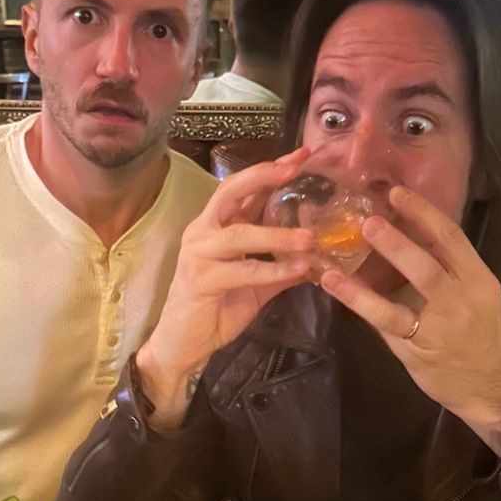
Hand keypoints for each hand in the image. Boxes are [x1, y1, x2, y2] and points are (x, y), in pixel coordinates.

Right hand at [138, 149, 313, 424]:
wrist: (183, 344)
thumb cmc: (216, 309)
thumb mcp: (257, 283)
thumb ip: (281, 263)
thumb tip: (317, 253)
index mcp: (216, 226)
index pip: (242, 189)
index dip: (270, 170)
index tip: (301, 156)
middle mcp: (203, 231)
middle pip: (230, 192)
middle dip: (264, 176)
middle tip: (295, 167)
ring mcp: (198, 253)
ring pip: (240, 234)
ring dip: (278, 234)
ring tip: (311, 238)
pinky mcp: (200, 279)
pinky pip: (242, 270)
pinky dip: (273, 269)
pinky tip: (299, 270)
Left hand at [319, 185, 500, 454]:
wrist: (493, 388)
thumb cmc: (479, 337)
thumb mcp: (475, 296)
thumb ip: (445, 269)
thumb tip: (401, 235)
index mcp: (478, 278)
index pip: (452, 237)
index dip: (424, 213)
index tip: (398, 192)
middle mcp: (462, 296)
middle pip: (431, 259)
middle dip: (400, 237)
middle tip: (369, 216)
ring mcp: (441, 323)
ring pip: (412, 287)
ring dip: (382, 262)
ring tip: (353, 239)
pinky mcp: (418, 345)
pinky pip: (386, 318)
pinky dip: (358, 299)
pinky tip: (334, 283)